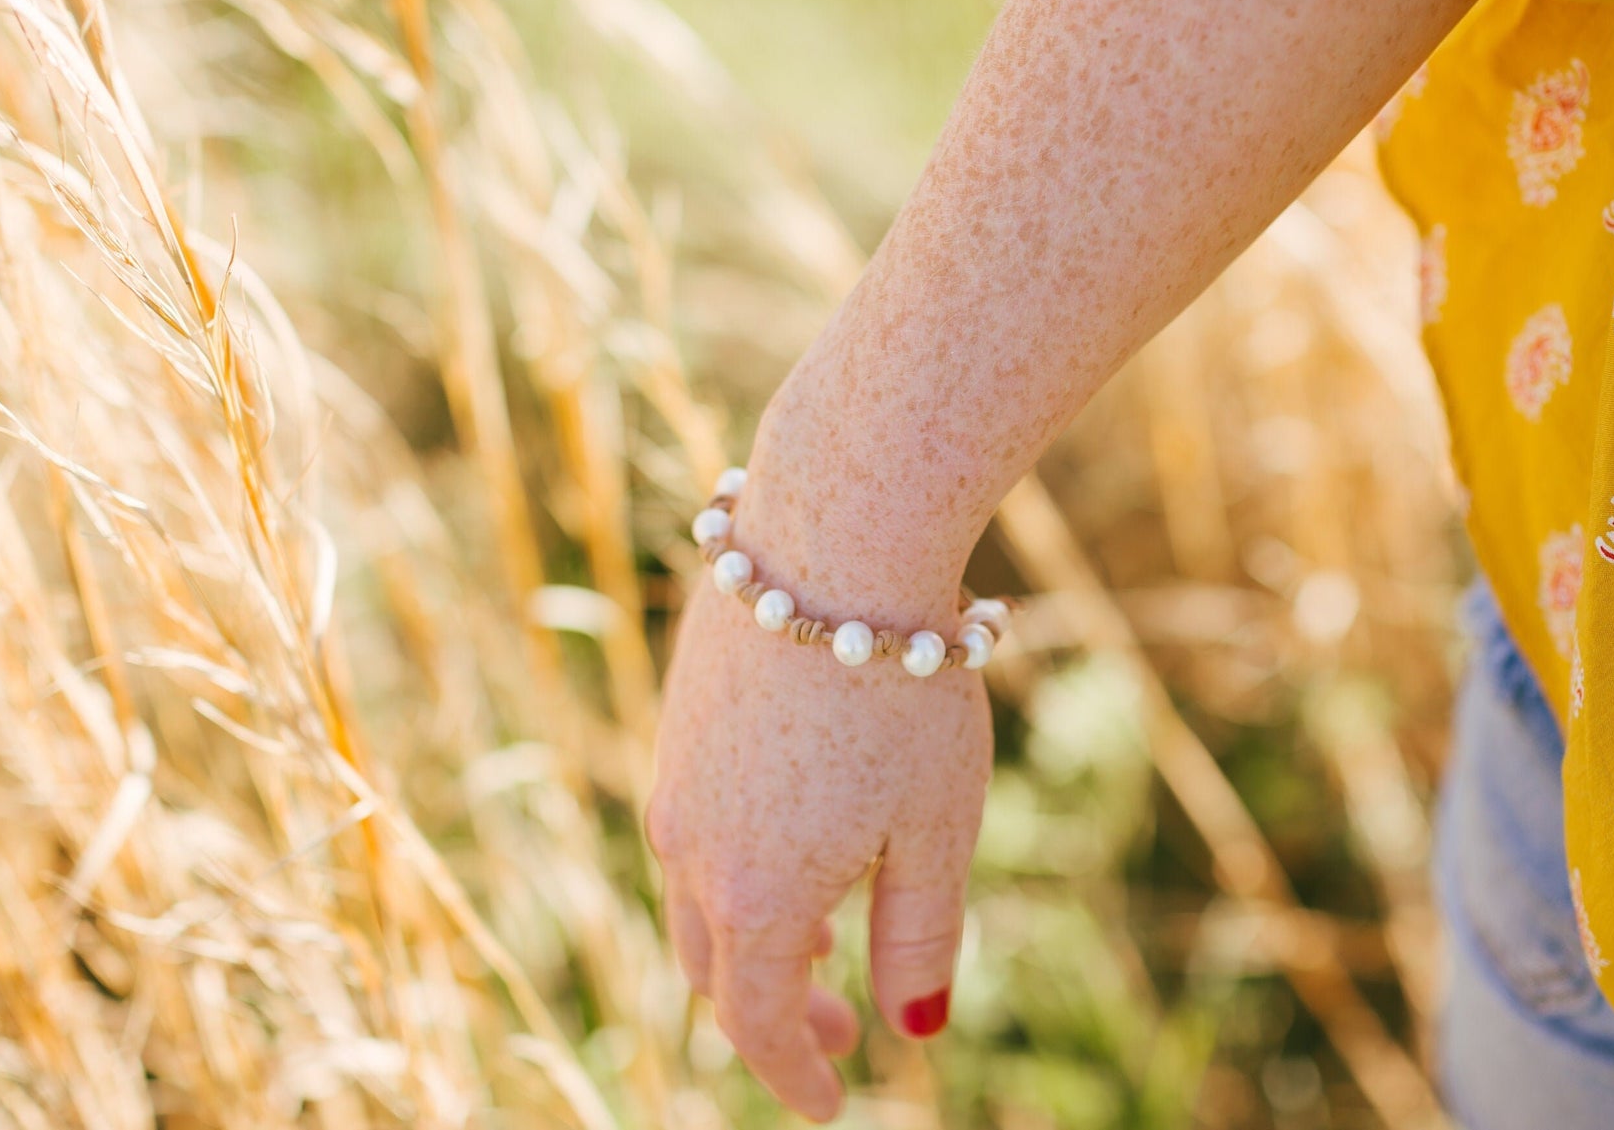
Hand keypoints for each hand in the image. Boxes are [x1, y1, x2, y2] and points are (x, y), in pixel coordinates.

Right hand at [647, 500, 991, 1120]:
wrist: (831, 541)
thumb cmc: (900, 690)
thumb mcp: (936, 830)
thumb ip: (919, 937)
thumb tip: (913, 1028)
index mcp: (758, 895)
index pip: (759, 1022)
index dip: (795, 1073)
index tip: (832, 1104)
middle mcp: (694, 847)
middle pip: (717, 967)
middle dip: (776, 1013)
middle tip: (844, 1023)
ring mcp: (676, 781)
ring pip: (698, 896)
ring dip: (753, 937)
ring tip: (822, 937)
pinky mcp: (679, 723)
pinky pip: (694, 829)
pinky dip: (736, 869)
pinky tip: (794, 839)